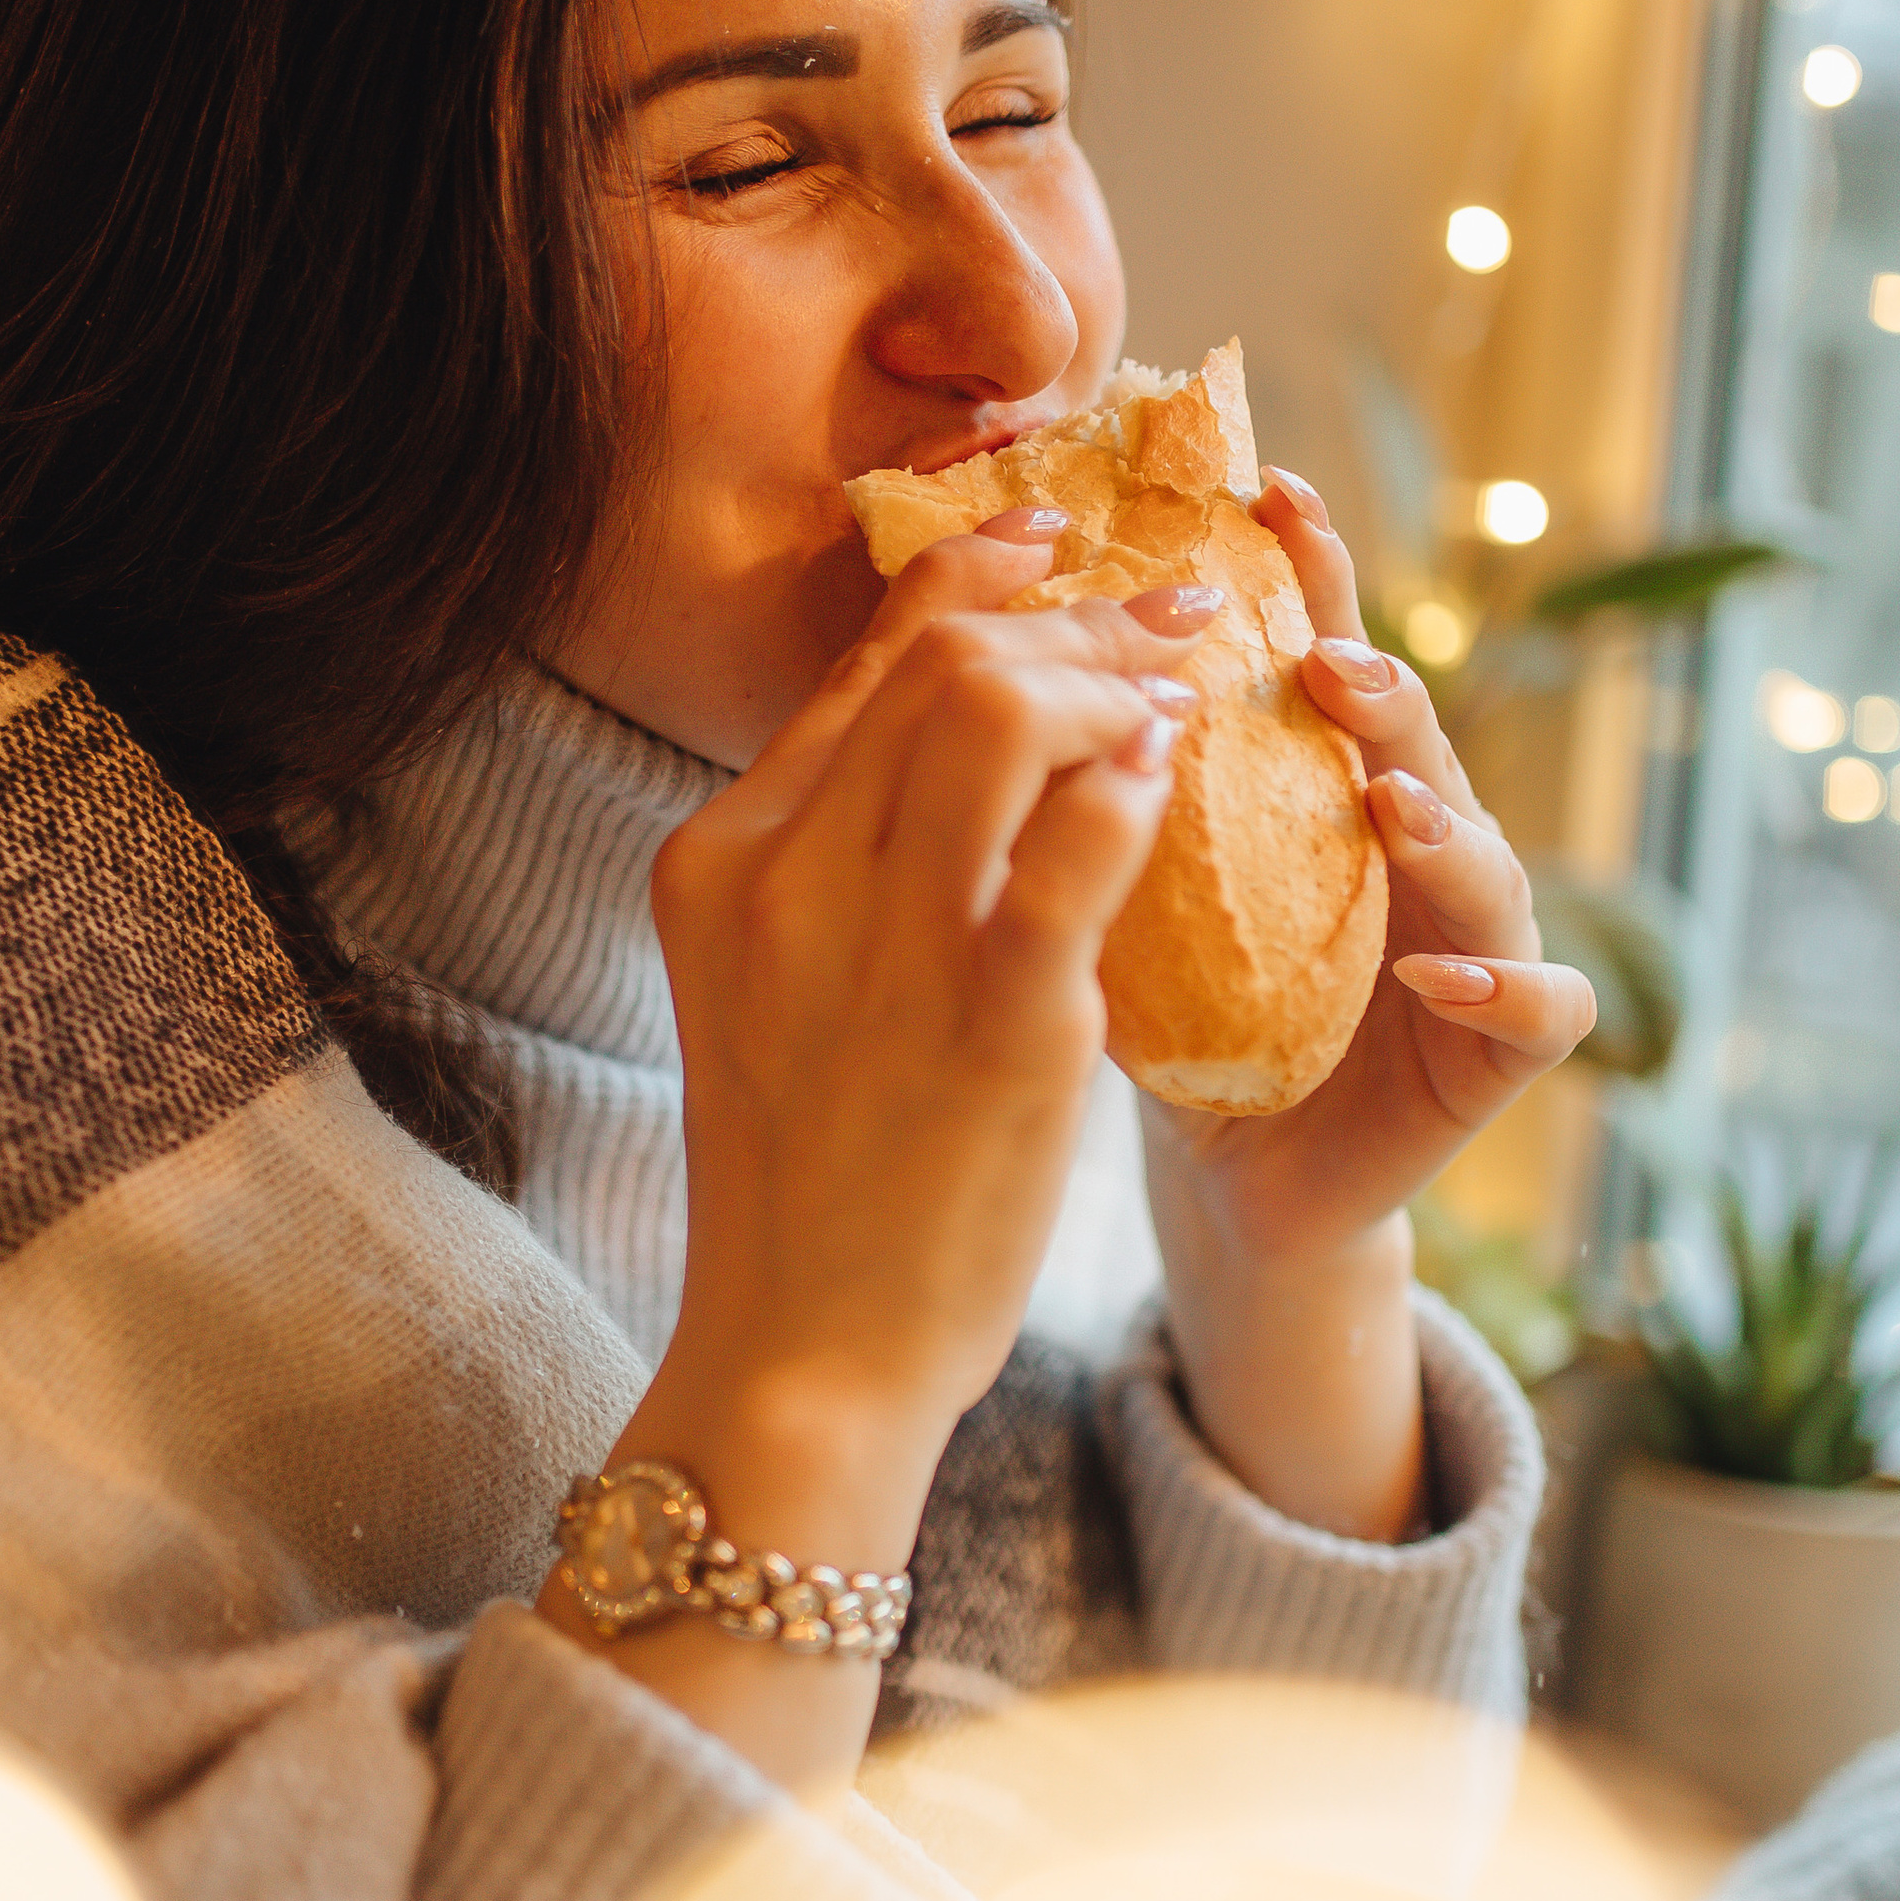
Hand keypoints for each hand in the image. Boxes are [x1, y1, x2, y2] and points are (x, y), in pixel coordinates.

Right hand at [656, 508, 1218, 1493]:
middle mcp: (786, 876)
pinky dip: (1142, 775)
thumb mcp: (765, 994)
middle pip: (940, 662)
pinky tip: (1178, 768)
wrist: (802, 1352)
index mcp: (719, 862)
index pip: (860, 669)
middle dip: (1070, 612)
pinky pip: (1086, 834)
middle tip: (1162, 613)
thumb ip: (824, 868)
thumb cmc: (804, 1186)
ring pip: (1007, 709)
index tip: (1051, 547)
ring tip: (1180, 689)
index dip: (972, 583)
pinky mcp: (995, 1012)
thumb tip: (929, 749)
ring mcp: (886, 940)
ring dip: (1115, 675)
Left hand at [1134, 469, 1596, 1541]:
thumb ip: (1098, 786)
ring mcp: (1471, 940)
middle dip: (1375, 684)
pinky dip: (1501, 986)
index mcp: (1320, 788)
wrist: (1228, 1189)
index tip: (1266, 494)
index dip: (1308, 575)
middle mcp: (1409, 844)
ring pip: (1485, 856)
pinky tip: (1439, 975)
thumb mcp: (1117, 895)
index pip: (1321, 656)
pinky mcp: (1494, 1050)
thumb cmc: (1173, 1028)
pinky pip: (1539, 1007)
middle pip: (1412, 736)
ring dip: (1439, 817)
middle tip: (1320, 657)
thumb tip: (984, 640)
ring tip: (1382, 798)